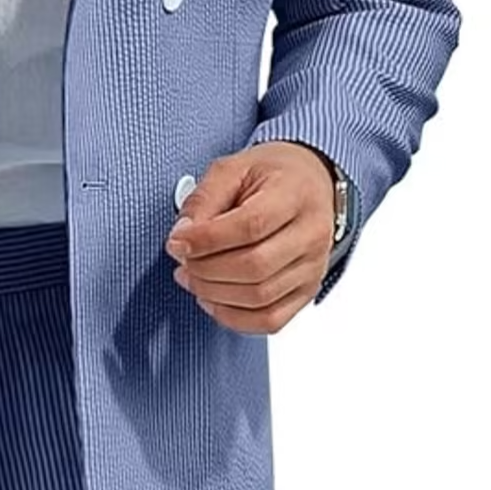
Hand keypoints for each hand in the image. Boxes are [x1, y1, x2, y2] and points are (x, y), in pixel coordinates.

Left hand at [164, 141, 336, 333]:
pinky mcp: (307, 291)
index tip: (176, 241)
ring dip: (213, 293)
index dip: (206, 239)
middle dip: (205, 269)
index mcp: (295, 194)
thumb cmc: (270, 176)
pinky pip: (270, 320)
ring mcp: (313, 267)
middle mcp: (312, 233)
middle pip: (255, 266)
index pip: (251, 225)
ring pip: (260, 297)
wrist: (310, 185)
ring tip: (190, 276)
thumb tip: (182, 236)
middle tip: (181, 260)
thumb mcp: (232, 169)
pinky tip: (211, 298)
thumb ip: (204, 199)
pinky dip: (233, 318)